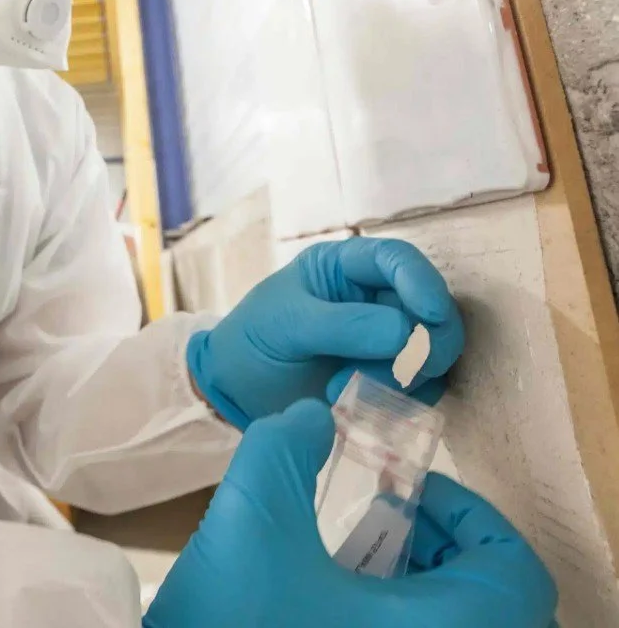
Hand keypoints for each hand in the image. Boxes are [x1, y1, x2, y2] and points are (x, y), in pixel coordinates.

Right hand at [143, 401, 556, 627]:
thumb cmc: (231, 623)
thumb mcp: (252, 516)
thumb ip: (285, 446)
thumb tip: (313, 419)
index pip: (514, 570)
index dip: (472, 517)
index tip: (406, 495)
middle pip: (489, 601)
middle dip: (439, 548)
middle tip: (379, 520)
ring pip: (450, 626)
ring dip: (414, 587)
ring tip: (346, 559)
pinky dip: (389, 616)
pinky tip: (322, 598)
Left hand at [186, 237, 463, 427]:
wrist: (236, 391)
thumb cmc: (254, 341)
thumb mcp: (287, 324)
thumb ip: (344, 325)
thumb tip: (407, 334)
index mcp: (347, 267)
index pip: (399, 260)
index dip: (423, 283)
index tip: (430, 315)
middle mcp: (377, 299)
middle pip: (432, 311)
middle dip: (420, 343)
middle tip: (387, 372)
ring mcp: (388, 342)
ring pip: (433, 354)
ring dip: (402, 378)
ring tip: (347, 391)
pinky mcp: (391, 382)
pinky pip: (422, 392)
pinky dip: (402, 403)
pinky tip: (359, 409)